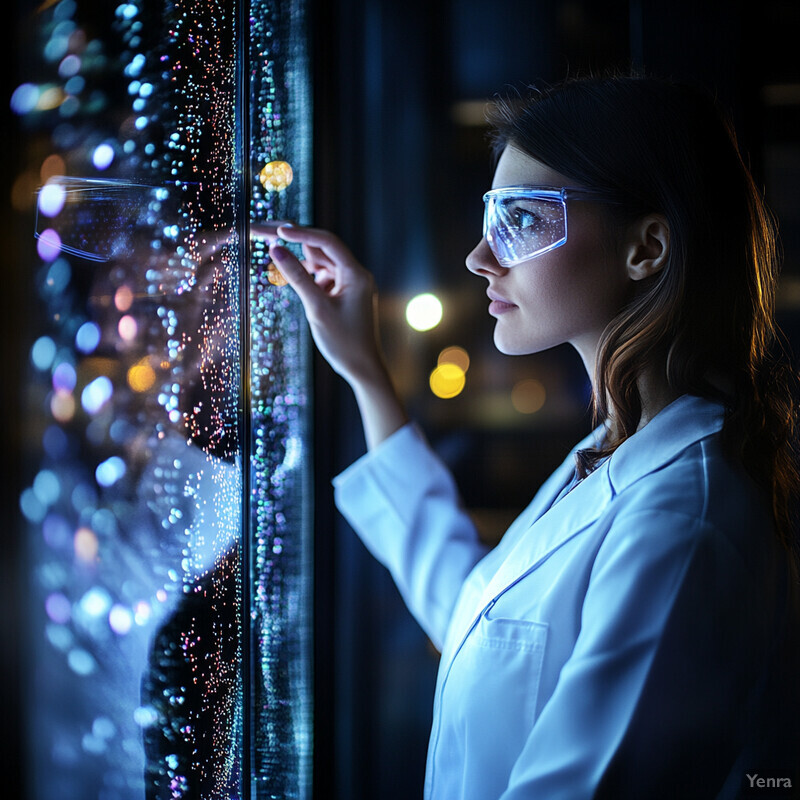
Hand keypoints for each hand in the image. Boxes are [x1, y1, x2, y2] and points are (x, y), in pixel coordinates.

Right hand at [251, 222, 407, 448]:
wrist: (362, 368)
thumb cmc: (344, 342)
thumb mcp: (316, 308)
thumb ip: (297, 277)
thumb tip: (276, 250)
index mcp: (356, 274)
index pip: (327, 242)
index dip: (301, 233)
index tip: (277, 231)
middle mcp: (355, 274)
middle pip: (321, 248)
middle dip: (295, 240)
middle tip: (264, 232)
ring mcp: (350, 283)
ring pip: (320, 262)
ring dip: (299, 258)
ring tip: (270, 249)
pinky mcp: (344, 294)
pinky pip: (322, 277)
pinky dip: (306, 275)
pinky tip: (287, 275)